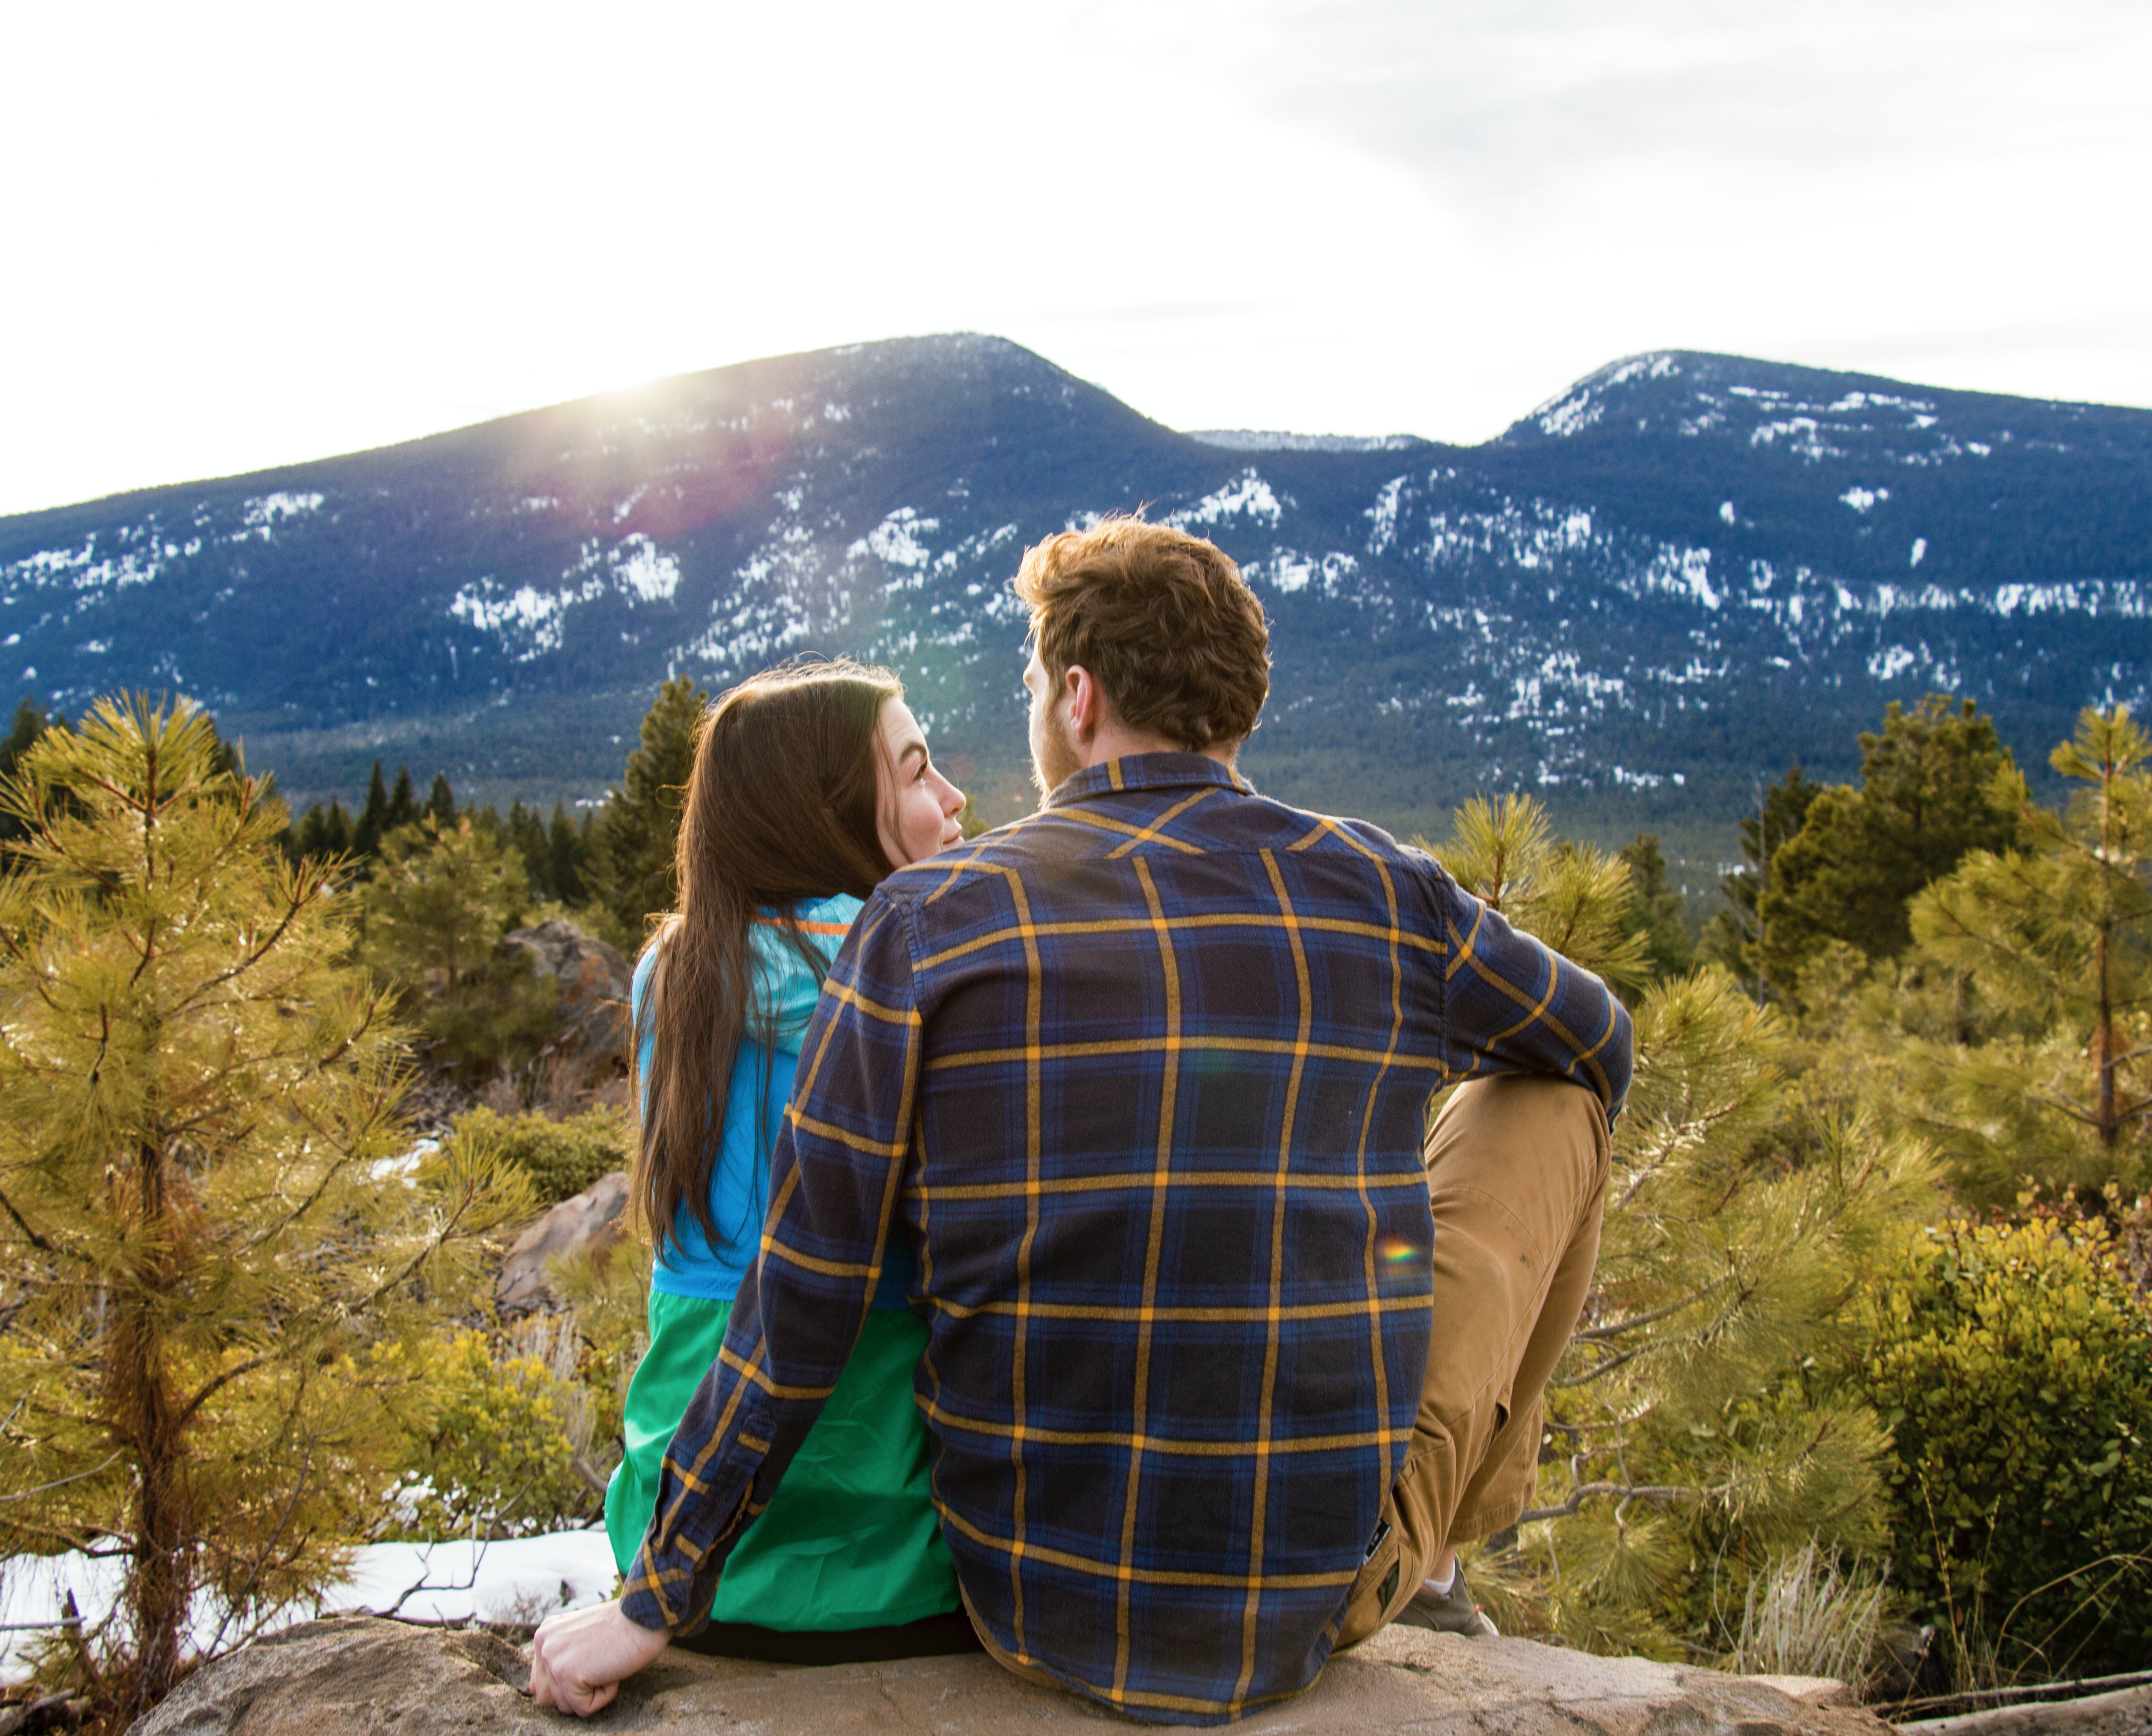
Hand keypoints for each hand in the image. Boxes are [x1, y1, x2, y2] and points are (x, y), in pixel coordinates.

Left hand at [528, 1598, 670, 1716]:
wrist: (645, 1615)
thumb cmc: (623, 1626)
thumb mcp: (581, 1636)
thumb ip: (560, 1657)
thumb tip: (544, 1693)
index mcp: (545, 1635)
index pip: (540, 1683)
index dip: (568, 1683)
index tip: (591, 1662)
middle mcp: (543, 1645)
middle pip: (547, 1699)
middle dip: (574, 1692)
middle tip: (599, 1663)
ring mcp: (553, 1659)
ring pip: (565, 1706)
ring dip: (591, 1692)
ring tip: (606, 1662)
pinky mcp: (567, 1675)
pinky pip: (584, 1708)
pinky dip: (605, 1695)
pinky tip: (612, 1669)